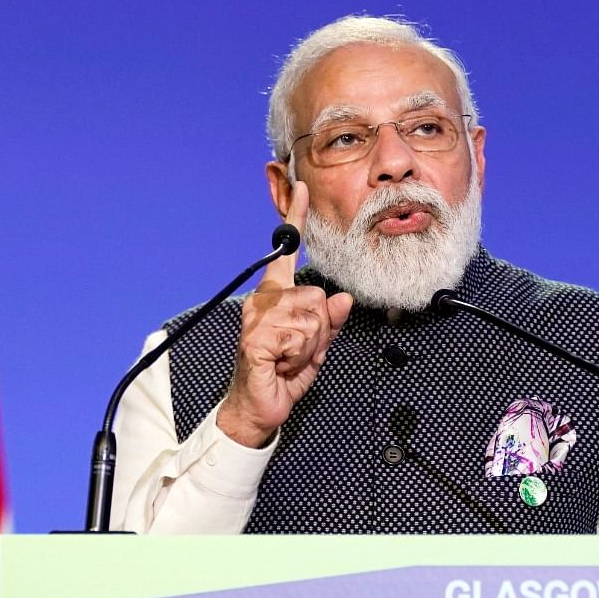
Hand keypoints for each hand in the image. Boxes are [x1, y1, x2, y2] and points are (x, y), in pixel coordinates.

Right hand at [217, 181, 353, 447]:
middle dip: (321, 331)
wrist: (258, 409)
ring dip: (311, 346)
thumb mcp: (316, 347)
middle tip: (300, 351)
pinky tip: (281, 364)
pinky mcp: (255, 337)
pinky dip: (299, 357)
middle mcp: (262, 300)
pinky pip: (299, 336)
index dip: (295, 218)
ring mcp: (256, 318)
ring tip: (290, 359)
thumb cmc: (282, 376)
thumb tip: (343, 298)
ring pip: (313, 317)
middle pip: (317, 297)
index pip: (286, 253)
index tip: (302, 188)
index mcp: (275, 297)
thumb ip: (331, 322)